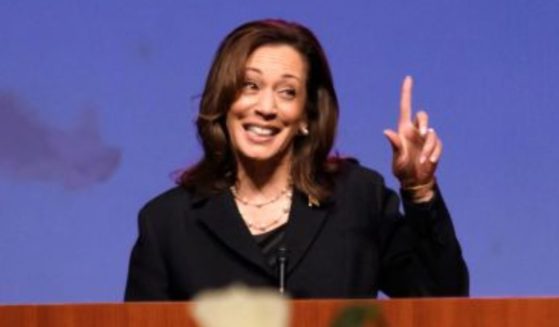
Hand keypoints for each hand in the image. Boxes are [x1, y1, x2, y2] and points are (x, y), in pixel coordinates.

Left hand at [383, 76, 441, 196]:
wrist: (415, 180)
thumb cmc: (402, 169)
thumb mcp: (397, 159)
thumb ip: (395, 145)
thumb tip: (386, 132)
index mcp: (403, 130)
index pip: (405, 107)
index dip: (406, 93)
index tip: (408, 78)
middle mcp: (415, 131)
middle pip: (423, 116)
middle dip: (424, 123)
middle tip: (423, 135)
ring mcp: (425, 138)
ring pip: (432, 133)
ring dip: (429, 147)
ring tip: (423, 161)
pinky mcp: (435, 146)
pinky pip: (438, 144)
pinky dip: (435, 153)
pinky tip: (430, 162)